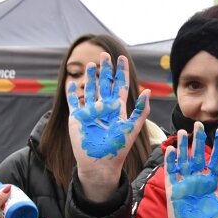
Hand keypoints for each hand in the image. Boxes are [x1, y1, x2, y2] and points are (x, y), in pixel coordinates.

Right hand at [67, 52, 149, 201]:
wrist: (101, 163)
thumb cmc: (118, 148)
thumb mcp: (132, 128)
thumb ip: (140, 110)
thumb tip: (147, 91)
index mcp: (118, 109)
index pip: (120, 86)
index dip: (121, 73)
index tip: (123, 59)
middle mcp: (104, 108)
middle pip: (104, 84)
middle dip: (105, 70)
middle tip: (105, 55)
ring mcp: (90, 112)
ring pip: (90, 90)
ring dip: (90, 78)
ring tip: (91, 65)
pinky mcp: (77, 118)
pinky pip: (74, 102)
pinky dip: (71, 93)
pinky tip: (71, 83)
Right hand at [165, 123, 217, 217]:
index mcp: (212, 183)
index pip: (215, 159)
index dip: (217, 146)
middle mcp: (198, 181)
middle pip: (198, 156)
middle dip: (198, 141)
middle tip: (198, 125)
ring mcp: (185, 185)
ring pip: (184, 161)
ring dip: (183, 147)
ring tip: (183, 132)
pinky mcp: (174, 191)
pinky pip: (171, 173)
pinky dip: (171, 161)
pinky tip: (172, 149)